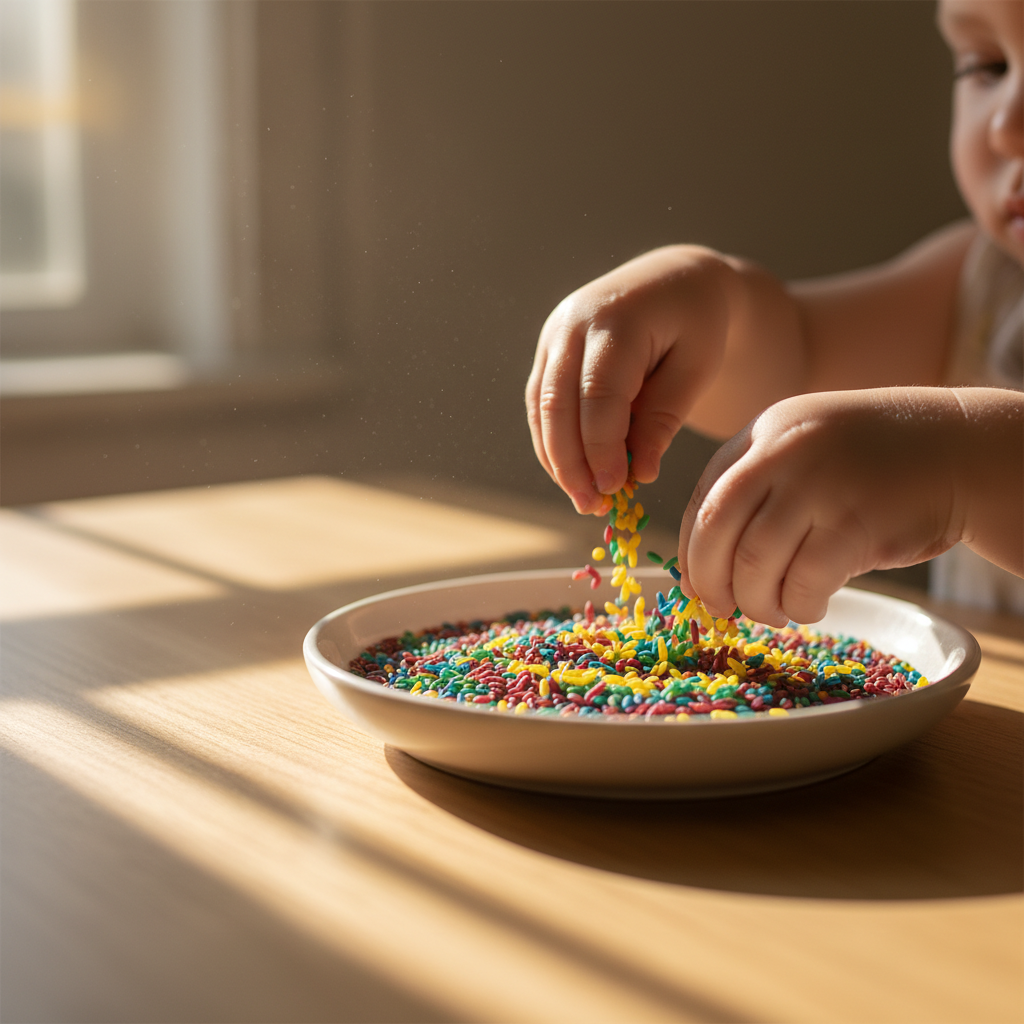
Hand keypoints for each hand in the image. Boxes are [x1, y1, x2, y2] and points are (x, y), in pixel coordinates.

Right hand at [525, 246, 735, 512]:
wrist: (676, 281)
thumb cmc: (697, 326)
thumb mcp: (697, 368)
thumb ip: (665, 417)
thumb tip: (640, 474)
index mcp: (617, 320)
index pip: (598, 395)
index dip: (601, 448)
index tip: (615, 489)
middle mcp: (573, 323)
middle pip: (557, 404)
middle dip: (571, 462)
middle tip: (592, 506)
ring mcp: (553, 336)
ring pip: (540, 409)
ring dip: (558, 460)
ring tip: (585, 500)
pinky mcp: (547, 353)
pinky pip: (540, 406)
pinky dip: (554, 443)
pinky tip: (575, 475)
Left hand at [676, 388, 993, 625]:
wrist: (962, 449)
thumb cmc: (874, 462)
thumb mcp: (806, 447)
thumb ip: (758, 487)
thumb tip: (702, 564)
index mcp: (763, 432)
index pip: (702, 500)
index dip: (691, 551)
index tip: (695, 583)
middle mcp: (783, 452)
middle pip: (717, 531)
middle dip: (710, 581)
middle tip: (722, 608)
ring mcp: (819, 485)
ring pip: (756, 564)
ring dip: (758, 602)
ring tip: (774, 611)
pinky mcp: (856, 523)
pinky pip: (805, 582)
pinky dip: (800, 606)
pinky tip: (810, 606)